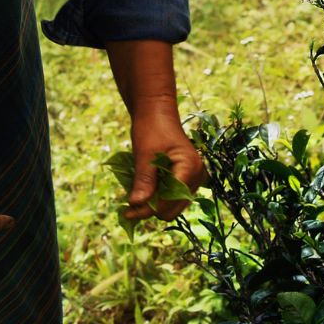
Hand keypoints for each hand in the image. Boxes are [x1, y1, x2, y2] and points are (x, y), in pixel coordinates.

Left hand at [123, 108, 206, 222]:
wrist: (157, 112)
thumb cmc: (151, 127)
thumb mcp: (145, 154)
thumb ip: (144, 180)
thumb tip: (136, 205)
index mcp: (190, 168)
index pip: (169, 202)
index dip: (148, 208)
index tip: (126, 211)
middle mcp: (197, 176)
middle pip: (172, 209)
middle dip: (150, 208)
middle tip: (128, 207)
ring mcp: (193, 178)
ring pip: (171, 206)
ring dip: (153, 204)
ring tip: (134, 197)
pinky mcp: (186, 179)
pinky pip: (171, 197)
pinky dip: (156, 197)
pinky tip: (143, 191)